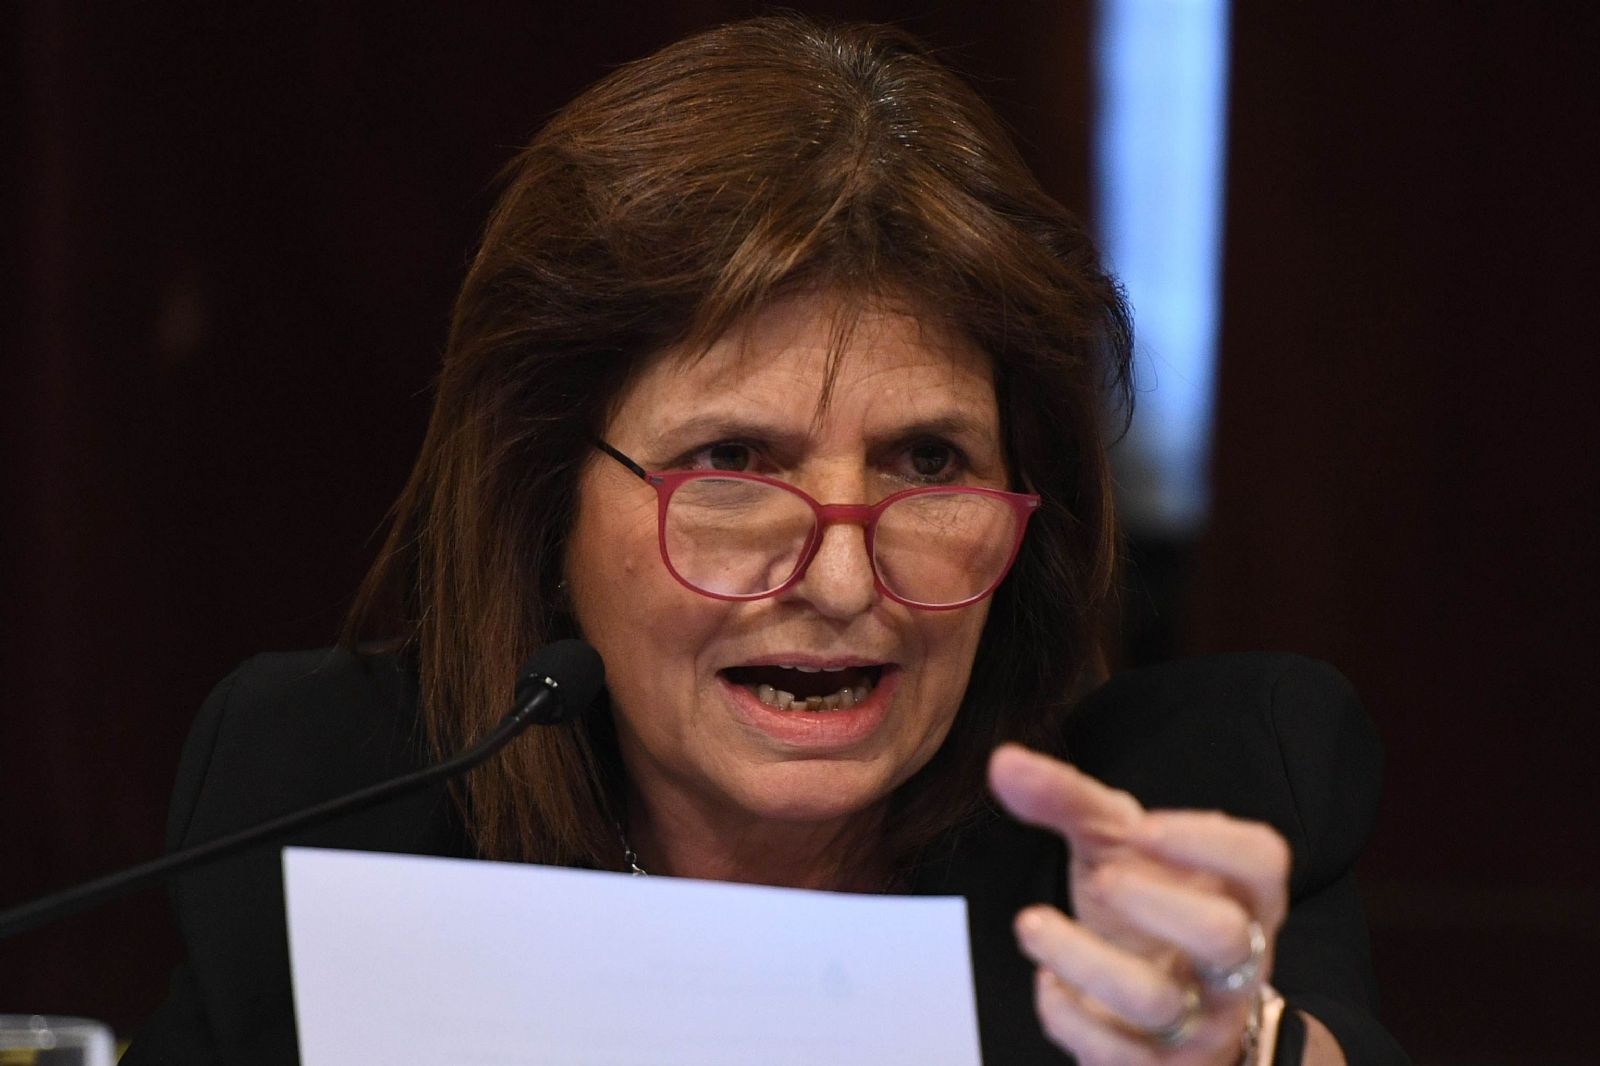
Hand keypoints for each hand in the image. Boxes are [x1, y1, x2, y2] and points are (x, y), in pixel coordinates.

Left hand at [988, 743, 1288, 1064]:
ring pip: (1156, 1001)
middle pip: (1223, 935)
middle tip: (1102, 878)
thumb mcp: (1113, 845)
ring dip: (1081, 958)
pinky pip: (1116, 1055)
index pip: (1262, 861)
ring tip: (1031, 922)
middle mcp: (1236, 961)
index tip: (1142, 828)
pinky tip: (1047, 981)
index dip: (1207, 841)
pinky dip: (1067, 1014)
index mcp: (1243, 893)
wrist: (1156, 1005)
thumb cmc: (1142, 907)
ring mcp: (1202, 1021)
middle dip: (1154, 903)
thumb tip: (1003, 761)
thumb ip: (1067, 799)